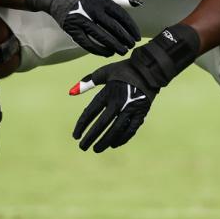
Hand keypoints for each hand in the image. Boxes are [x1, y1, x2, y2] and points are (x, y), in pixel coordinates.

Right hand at [25, 0, 141, 56]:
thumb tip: (139, 3)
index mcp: (101, 0)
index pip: (121, 16)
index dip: (131, 28)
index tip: (137, 37)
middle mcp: (92, 9)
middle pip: (113, 27)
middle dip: (124, 39)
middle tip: (131, 47)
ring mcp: (81, 20)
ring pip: (101, 37)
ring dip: (114, 46)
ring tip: (122, 51)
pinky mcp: (72, 29)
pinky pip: (87, 43)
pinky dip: (98, 50)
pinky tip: (107, 53)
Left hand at [69, 24, 200, 151]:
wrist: (149, 69)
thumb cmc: (124, 70)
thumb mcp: (104, 72)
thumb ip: (87, 81)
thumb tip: (71, 92)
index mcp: (108, 92)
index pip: (91, 112)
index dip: (82, 125)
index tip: (75, 136)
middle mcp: (119, 102)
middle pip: (102, 124)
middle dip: (91, 137)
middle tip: (82, 147)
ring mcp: (131, 109)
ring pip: (116, 130)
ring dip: (105, 141)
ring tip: (96, 149)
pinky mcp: (141, 113)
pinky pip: (131, 130)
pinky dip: (122, 138)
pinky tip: (113, 144)